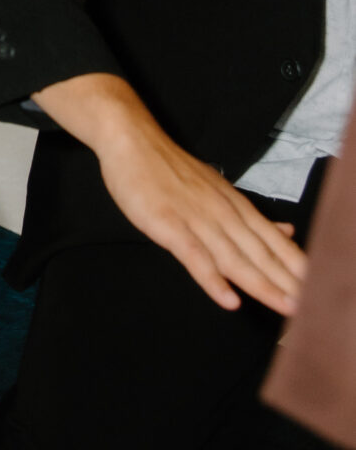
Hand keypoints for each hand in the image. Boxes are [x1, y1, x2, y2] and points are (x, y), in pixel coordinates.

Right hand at [36, 72, 306, 314]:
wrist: (132, 140)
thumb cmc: (170, 168)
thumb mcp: (218, 188)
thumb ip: (250, 215)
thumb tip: (287, 231)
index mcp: (236, 206)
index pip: (273, 241)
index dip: (295, 267)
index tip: (315, 290)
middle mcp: (223, 213)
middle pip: (260, 254)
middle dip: (286, 282)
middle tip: (309, 308)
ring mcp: (196, 219)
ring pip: (234, 258)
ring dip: (261, 285)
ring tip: (285, 307)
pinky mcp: (168, 224)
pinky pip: (194, 256)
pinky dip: (212, 279)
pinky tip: (229, 300)